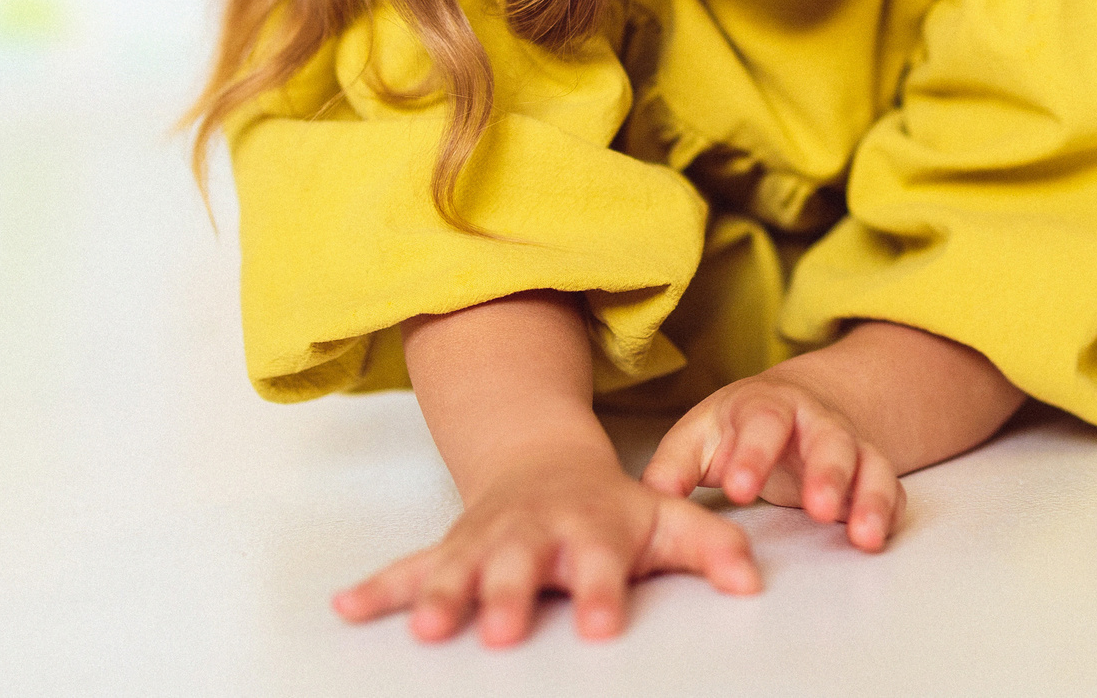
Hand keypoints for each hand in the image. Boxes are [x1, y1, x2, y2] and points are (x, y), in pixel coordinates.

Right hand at [333, 437, 759, 646]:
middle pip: (520, 566)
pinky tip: (344, 608)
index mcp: (591, 527)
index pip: (600, 562)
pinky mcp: (451, 549)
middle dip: (508, 597)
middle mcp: (535, 533)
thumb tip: (751, 583)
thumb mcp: (667, 519)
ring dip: (440, 596)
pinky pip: (407, 568)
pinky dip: (377, 588)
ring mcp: (487, 539)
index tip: (601, 627)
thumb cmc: (614, 507)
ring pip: (459, 568)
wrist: (545, 463)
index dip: (602, 593)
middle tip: (500, 634)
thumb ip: (712, 547)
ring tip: (422, 629)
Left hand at [642, 367, 904, 552]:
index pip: (765, 422)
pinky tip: (878, 538)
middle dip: (827, 472)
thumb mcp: (700, 436)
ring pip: (869, 464)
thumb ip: (674, 466)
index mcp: (768, 406)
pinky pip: (890, 489)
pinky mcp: (869, 474)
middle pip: (830, 439)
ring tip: (863, 536)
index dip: (754, 453)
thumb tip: (649, 499)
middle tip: (817, 508)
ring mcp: (849, 446)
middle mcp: (816, 422)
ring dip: (868, 497)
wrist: (798, 405)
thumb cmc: (738, 428)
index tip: (739, 490)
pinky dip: (889, 511)